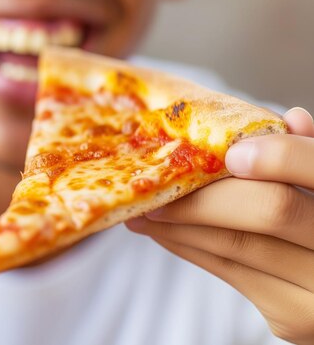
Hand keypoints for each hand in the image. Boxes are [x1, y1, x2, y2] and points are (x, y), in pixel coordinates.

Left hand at [126, 107, 313, 344]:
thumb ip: (311, 158)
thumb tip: (291, 117)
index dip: (278, 157)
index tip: (231, 152)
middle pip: (269, 209)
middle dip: (203, 192)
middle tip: (155, 182)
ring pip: (237, 244)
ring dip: (178, 221)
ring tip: (141, 205)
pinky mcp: (291, 319)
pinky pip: (227, 271)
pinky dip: (188, 245)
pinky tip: (162, 230)